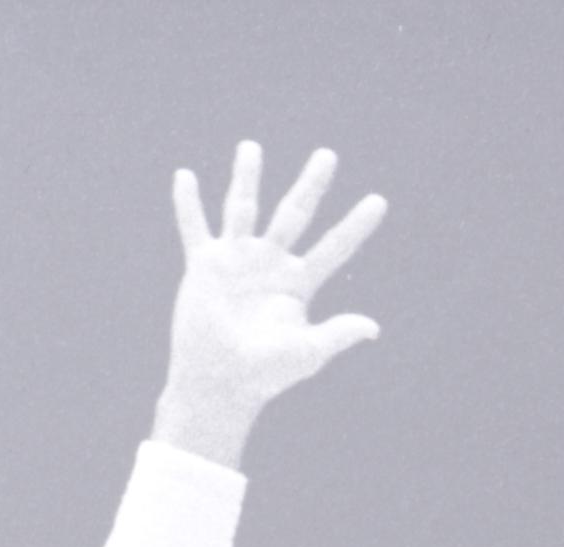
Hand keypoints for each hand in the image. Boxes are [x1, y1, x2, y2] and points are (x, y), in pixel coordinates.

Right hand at [152, 140, 386, 466]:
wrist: (218, 382)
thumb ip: (337, 334)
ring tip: (251, 147)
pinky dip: (188, 204)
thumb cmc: (264, 375)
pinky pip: (194, 227)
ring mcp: (236, 261)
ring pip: (244, 208)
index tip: (379, 201)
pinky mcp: (204, 266)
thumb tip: (373, 327)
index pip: (334, 247)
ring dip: (247, 178)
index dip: (356, 226)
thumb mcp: (307, 354)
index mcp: (298, 284)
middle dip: (312, 185)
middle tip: (328, 155)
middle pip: (296, 214)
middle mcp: (269, 265)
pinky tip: (184, 176)